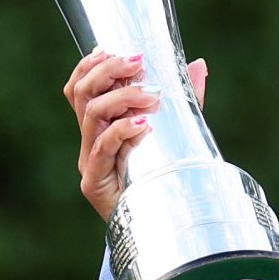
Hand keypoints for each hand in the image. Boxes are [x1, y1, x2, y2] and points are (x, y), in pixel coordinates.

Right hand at [63, 50, 208, 218]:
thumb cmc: (166, 179)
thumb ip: (185, 101)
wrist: (164, 229)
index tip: (116, 50)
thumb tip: (199, 65)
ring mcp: (90, 163)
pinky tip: (143, 124)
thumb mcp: (177, 133)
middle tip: (138, 62)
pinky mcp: (95, 183)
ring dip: (122, 97)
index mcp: (100, 128)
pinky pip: (102, 148)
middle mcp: (89, 142)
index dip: (91, 65)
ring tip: (152, 96)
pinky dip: (122, 131)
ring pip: (92, 115)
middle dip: (108, 71)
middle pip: (81, 94)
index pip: (79, 88)